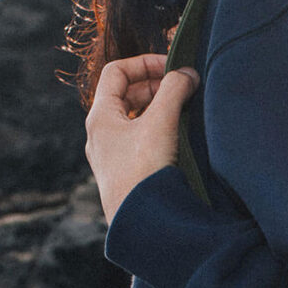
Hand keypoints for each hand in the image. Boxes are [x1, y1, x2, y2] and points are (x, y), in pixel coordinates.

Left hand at [85, 54, 200, 224]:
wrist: (139, 224)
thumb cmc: (143, 172)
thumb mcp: (161, 123)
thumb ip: (175, 91)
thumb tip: (187, 73)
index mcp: (100, 116)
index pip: (117, 72)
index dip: (144, 63)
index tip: (172, 68)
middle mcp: (101, 135)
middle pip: (126, 97)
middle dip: (155, 88)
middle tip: (183, 90)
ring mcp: (111, 158)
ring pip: (134, 122)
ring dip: (159, 113)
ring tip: (184, 115)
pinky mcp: (125, 177)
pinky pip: (139, 145)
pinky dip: (158, 135)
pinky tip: (177, 144)